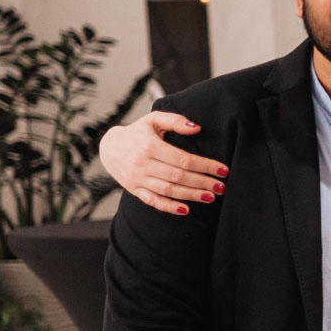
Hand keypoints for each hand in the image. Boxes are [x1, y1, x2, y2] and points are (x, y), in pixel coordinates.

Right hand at [102, 111, 226, 215]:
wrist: (107, 147)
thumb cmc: (136, 133)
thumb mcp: (153, 120)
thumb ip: (175, 121)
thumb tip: (197, 128)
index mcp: (150, 146)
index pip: (183, 159)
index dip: (205, 166)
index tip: (223, 170)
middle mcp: (142, 164)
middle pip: (178, 176)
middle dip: (203, 182)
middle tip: (221, 187)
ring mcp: (137, 178)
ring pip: (168, 190)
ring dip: (191, 195)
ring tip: (211, 196)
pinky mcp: (134, 189)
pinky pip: (153, 201)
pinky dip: (169, 207)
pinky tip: (186, 210)